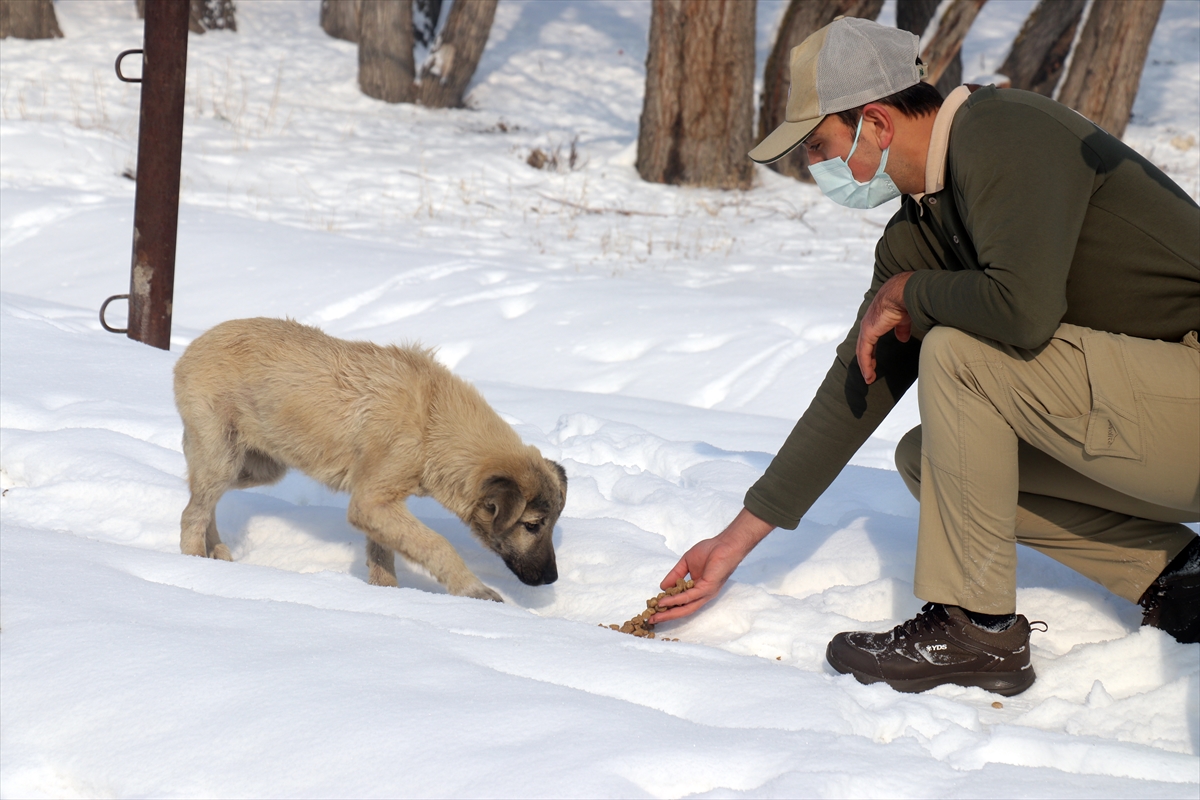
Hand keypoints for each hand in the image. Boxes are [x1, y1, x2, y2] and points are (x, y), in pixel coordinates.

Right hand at [651, 508, 773, 622]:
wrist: (725, 544)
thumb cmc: (710, 551)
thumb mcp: (686, 563)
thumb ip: (675, 575)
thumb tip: (662, 587)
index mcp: (698, 589)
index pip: (681, 602)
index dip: (668, 606)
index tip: (653, 609)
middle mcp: (702, 594)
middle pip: (683, 610)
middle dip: (667, 616)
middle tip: (652, 620)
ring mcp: (705, 593)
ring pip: (686, 607)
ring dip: (670, 612)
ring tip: (656, 615)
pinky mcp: (708, 588)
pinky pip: (690, 596)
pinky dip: (677, 600)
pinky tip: (666, 601)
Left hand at [856, 272, 912, 384]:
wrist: (903, 292)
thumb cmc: (905, 301)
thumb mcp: (903, 319)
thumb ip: (901, 329)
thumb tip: (902, 339)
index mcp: (875, 320)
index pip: (869, 340)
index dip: (870, 353)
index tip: (873, 364)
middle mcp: (868, 324)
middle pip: (863, 347)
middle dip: (866, 361)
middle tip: (869, 375)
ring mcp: (867, 328)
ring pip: (862, 352)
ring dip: (865, 366)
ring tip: (869, 378)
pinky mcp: (868, 332)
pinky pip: (864, 352)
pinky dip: (866, 364)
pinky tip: (869, 374)